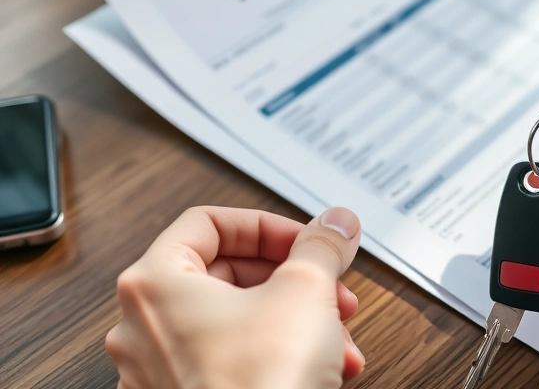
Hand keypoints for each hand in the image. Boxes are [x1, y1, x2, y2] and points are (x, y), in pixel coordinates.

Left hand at [106, 206, 365, 388]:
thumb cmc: (257, 385)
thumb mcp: (306, 290)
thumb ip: (321, 246)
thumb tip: (335, 224)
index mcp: (154, 284)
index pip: (209, 223)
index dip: (267, 227)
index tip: (304, 241)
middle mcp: (143, 327)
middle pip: (226, 274)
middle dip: (293, 279)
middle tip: (329, 286)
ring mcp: (157, 371)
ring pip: (236, 322)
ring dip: (296, 319)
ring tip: (337, 335)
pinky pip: (232, 362)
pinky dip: (276, 356)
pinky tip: (322, 367)